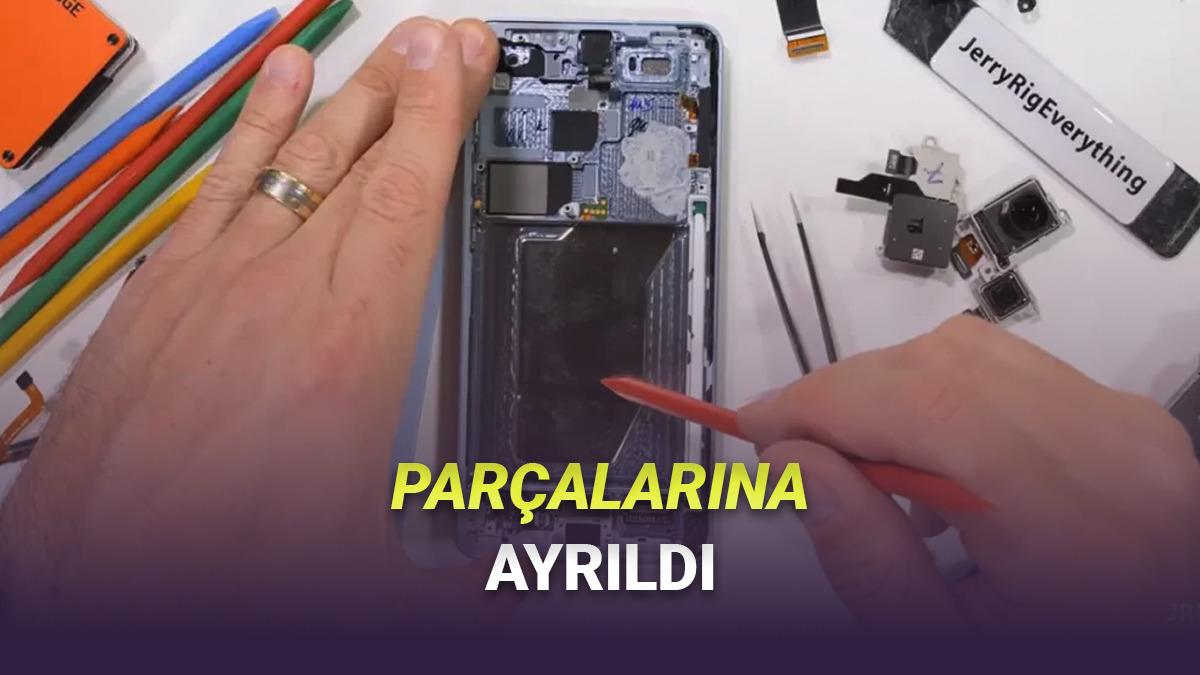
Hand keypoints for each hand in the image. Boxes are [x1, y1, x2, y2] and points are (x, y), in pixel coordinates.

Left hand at [0, 18, 498, 631]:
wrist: (92, 580)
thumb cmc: (217, 561)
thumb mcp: (371, 571)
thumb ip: (452, 569)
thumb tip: (508, 587)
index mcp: (346, 349)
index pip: (403, 200)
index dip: (438, 117)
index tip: (461, 59)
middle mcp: (276, 297)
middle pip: (353, 163)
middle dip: (407, 88)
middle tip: (444, 37)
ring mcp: (210, 286)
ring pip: (287, 164)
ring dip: (338, 102)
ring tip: (373, 51)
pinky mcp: (160, 296)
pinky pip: (217, 187)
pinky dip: (250, 132)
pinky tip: (271, 97)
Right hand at [740, 316, 1199, 634]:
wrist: (1164, 641)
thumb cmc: (1075, 650)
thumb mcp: (944, 638)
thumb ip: (866, 555)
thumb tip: (798, 468)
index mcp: (1076, 519)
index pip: (918, 408)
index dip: (819, 405)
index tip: (760, 424)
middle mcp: (1111, 449)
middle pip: (938, 367)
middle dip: (841, 397)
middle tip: (790, 447)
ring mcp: (1121, 424)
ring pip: (965, 353)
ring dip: (883, 393)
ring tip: (856, 465)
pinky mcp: (1115, 417)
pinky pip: (1001, 368)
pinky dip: (933, 395)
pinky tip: (920, 460)